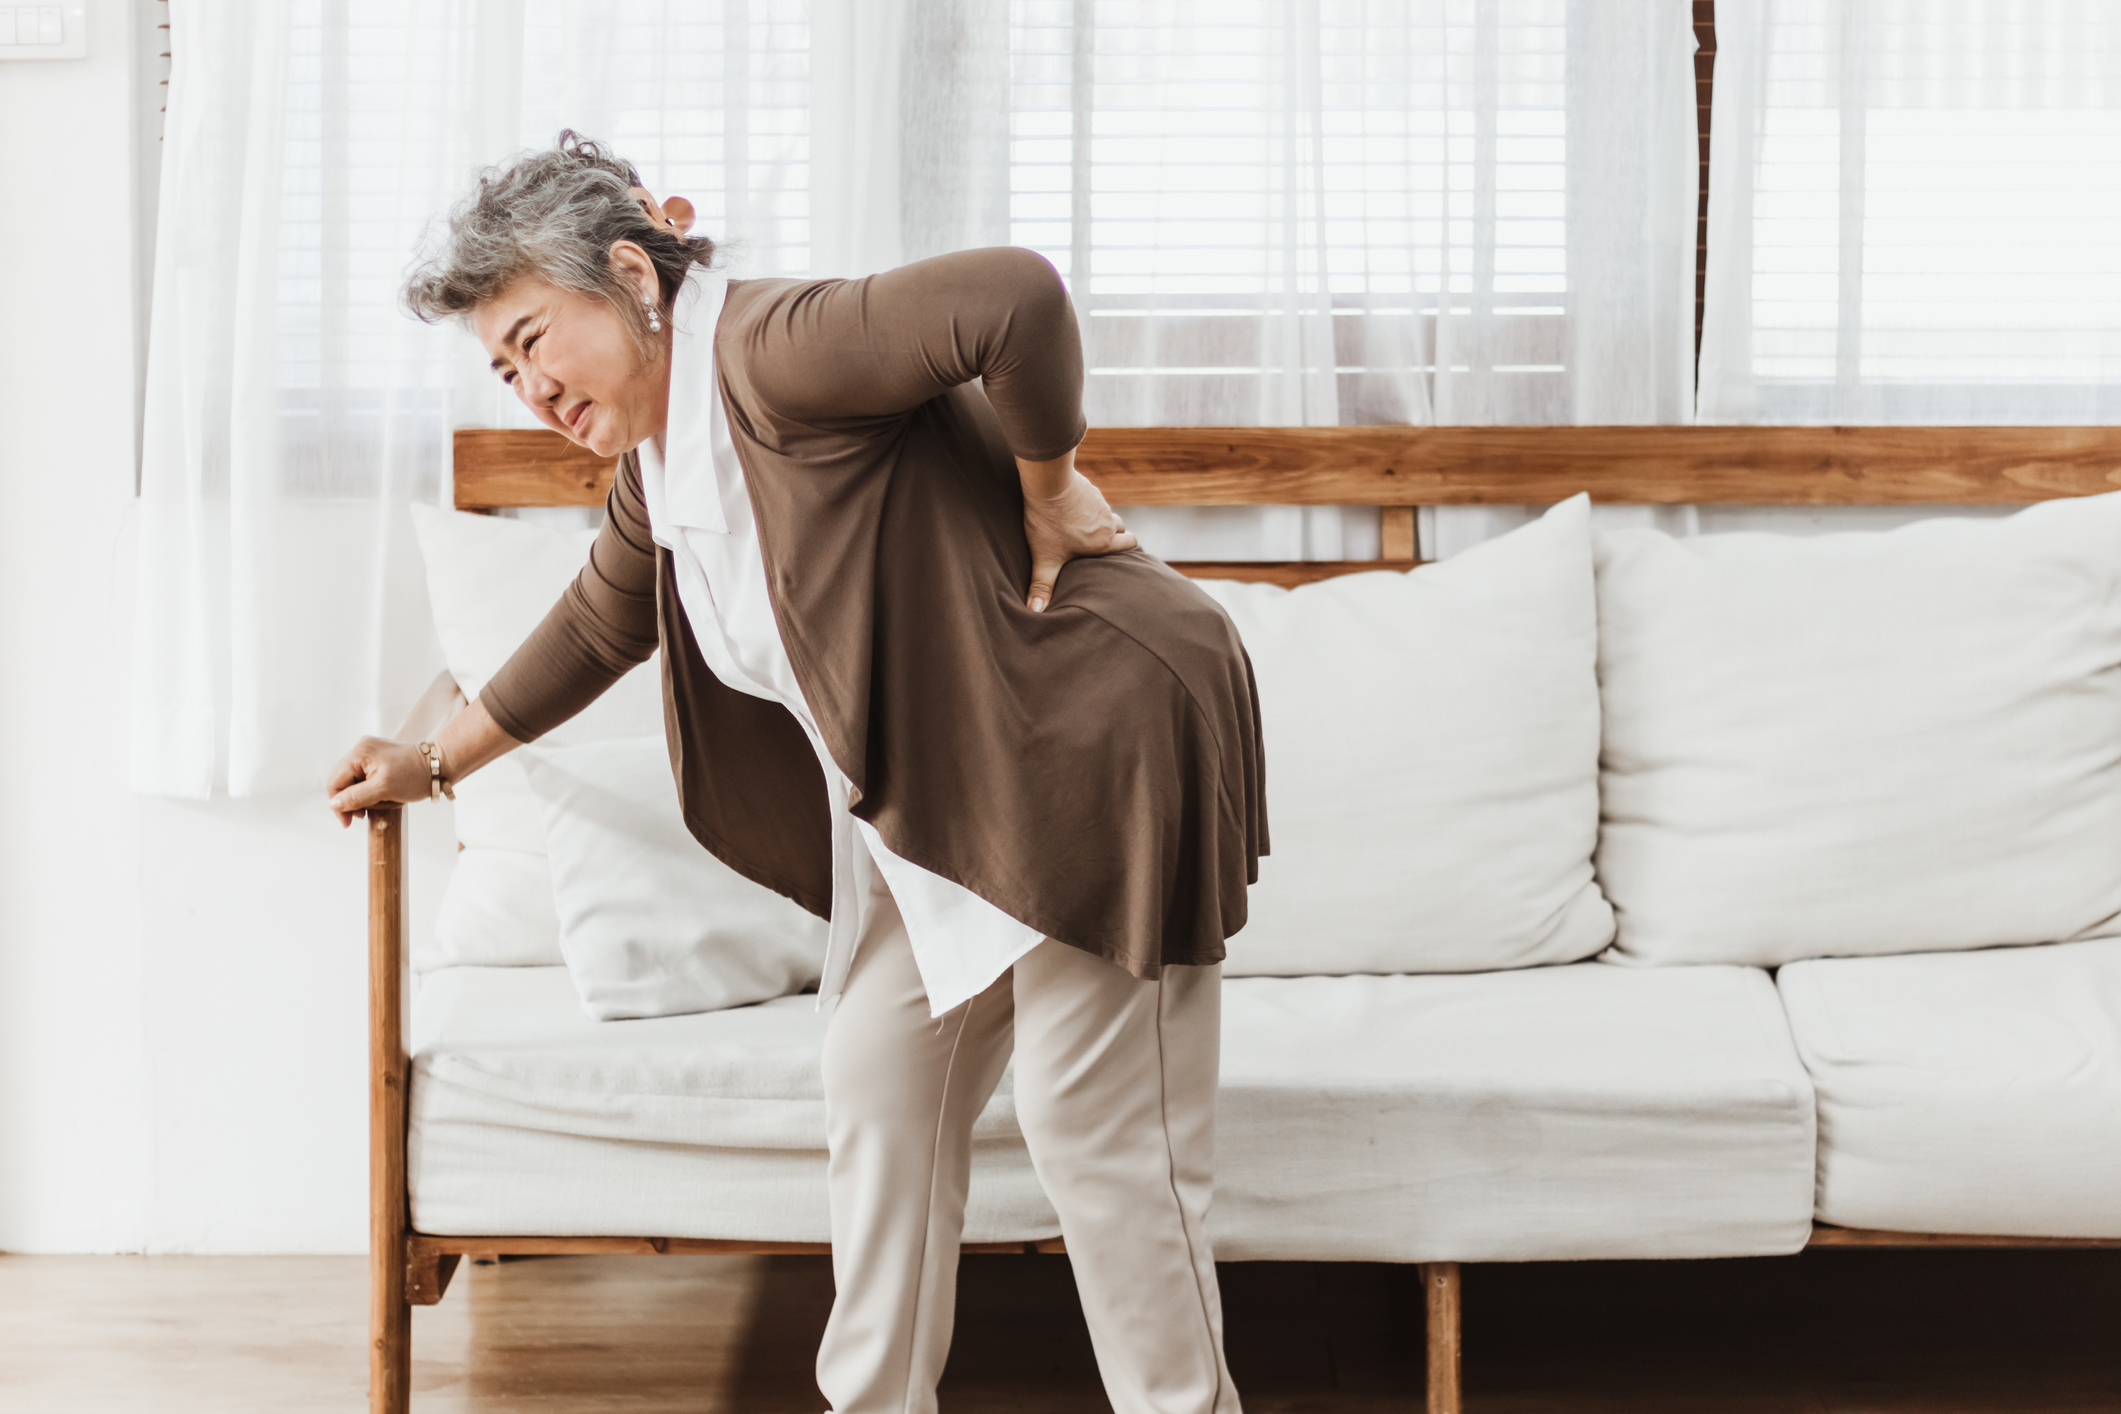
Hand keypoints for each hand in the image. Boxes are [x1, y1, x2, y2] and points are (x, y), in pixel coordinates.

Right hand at [326, 737, 433, 826]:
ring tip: (384, 801)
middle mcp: (361, 750)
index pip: (335, 782)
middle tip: (366, 815)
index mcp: (359, 753)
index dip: (338, 804)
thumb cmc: (415, 775)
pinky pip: (366, 781)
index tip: (348, 823)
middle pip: (343, 783)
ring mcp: (369, 755)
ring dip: (365, 798)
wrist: (439, 766)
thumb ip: (356, 797)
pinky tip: (386, 796)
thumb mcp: (383, 789)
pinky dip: (373, 793)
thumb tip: (333, 805)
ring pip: (354, 784)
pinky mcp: (378, 761)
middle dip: (354, 801)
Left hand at [1021, 467, 1138, 612]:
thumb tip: (1036, 611)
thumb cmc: (1048, 522)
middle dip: (1116, 534)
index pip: (1130, 543)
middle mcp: (1108, 523)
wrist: (1048, 484)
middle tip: (1100, 541)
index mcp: (1104, 542)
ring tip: (1083, 526)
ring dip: (1101, 520)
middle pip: (1122, 528)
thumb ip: (1042, 585)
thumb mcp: (1045, 558)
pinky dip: (1089, 505)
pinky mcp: (1090, 489)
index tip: (1118, 553)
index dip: (1126, 548)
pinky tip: (1072, 508)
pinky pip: (1095, 499)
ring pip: (1108, 513)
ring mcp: (1101, 503)